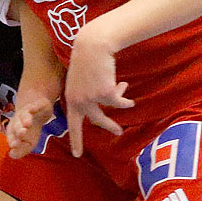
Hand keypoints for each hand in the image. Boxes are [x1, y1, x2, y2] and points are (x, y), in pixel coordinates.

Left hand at [6, 97, 54, 158]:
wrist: (38, 113)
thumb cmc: (31, 131)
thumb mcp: (28, 143)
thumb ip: (21, 151)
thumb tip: (11, 155)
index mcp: (14, 132)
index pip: (12, 137)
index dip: (13, 140)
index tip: (14, 146)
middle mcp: (17, 122)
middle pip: (16, 125)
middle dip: (18, 129)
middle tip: (21, 134)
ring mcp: (25, 113)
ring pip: (24, 115)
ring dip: (25, 119)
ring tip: (28, 123)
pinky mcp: (34, 106)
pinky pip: (34, 107)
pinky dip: (34, 108)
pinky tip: (34, 110)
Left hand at [64, 26, 133, 155]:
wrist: (92, 46)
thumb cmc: (87, 59)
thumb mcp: (82, 79)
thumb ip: (90, 93)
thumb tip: (113, 102)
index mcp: (71, 98)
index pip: (73, 124)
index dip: (76, 139)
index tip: (77, 154)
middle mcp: (80, 102)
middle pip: (97, 120)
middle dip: (109, 126)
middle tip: (119, 132)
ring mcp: (92, 99)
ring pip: (111, 109)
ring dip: (122, 105)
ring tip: (130, 104)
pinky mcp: (105, 94)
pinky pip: (119, 100)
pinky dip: (124, 94)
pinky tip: (125, 85)